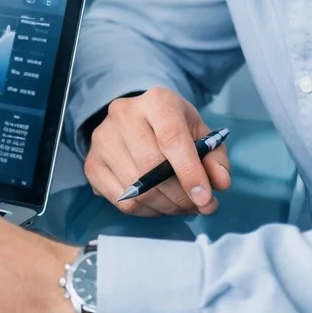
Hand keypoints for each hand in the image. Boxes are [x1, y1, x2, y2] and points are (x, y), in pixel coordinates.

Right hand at [84, 88, 230, 216]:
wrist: (138, 119)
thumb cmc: (174, 127)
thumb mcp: (200, 133)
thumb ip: (214, 158)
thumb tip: (219, 183)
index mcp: (156, 101)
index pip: (171, 139)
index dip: (190, 173)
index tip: (205, 198)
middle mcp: (123, 115)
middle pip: (151, 166)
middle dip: (179, 195)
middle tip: (197, 206)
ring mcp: (102, 139)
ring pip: (136, 188)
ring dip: (165, 207)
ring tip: (181, 206)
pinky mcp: (92, 163)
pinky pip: (121, 200)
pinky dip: (146, 210)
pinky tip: (159, 205)